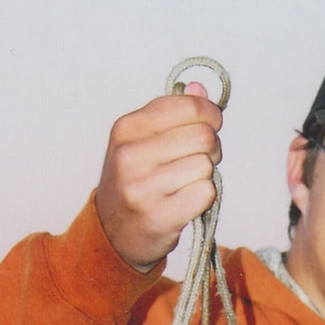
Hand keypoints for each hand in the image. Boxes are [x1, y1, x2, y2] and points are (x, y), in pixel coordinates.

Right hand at [95, 82, 222, 270]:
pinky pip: (205, 193)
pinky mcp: (159, 216)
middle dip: (211, 149)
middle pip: (203, 137)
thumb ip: (172, 114)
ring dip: (206, 176)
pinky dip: (204, 198)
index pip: (188, 107)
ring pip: (205, 167)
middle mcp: (130, 155)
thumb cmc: (134, 183)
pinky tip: (187, 202)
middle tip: (199, 161)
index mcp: (127, 128)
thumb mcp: (141, 141)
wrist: (113, 235)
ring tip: (187, 184)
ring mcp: (143, 188)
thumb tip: (200, 89)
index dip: (210, 115)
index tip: (211, 125)